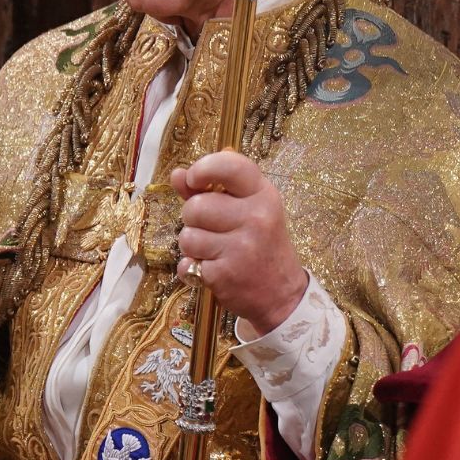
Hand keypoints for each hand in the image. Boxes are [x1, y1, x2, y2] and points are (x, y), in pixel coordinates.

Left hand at [171, 151, 308, 339]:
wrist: (281, 294)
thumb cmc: (261, 244)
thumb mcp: (247, 210)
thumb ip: (211, 190)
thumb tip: (177, 175)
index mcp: (263, 194)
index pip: (228, 166)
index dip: (202, 169)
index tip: (193, 180)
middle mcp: (256, 217)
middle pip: (196, 206)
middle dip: (192, 218)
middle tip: (210, 228)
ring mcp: (241, 247)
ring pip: (187, 236)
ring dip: (192, 245)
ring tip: (213, 250)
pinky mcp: (225, 274)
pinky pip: (187, 263)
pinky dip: (193, 268)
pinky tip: (213, 269)